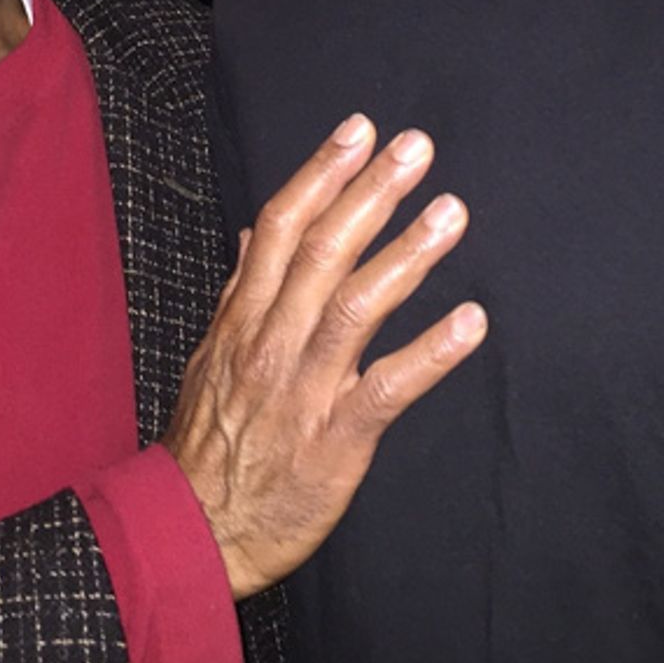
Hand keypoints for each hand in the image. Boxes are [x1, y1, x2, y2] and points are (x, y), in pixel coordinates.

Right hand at [162, 114, 484, 599]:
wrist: (192, 533)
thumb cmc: (207, 443)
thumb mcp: (211, 356)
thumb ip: (240, 290)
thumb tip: (254, 230)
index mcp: (243, 318)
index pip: (281, 227)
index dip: (321, 174)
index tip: (359, 129)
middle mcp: (271, 342)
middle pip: (321, 251)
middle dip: (369, 193)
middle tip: (415, 148)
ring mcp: (303, 390)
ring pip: (354, 307)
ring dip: (406, 256)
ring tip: (450, 212)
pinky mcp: (334, 441)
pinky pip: (386, 389)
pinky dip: (430, 354)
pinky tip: (471, 322)